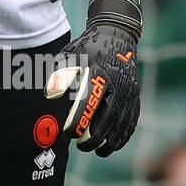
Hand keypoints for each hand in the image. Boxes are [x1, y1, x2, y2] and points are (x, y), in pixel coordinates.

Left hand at [45, 0, 140, 156]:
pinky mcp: (136, 94)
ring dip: (111, 139)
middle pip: (108, 116)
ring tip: (98, 151)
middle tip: (81, 146)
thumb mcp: (71, 54)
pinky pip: (132, 118)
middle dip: (95, 135)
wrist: (117, 34)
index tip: (68, 132)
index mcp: (99, 73)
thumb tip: (49, 95)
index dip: (78, 119)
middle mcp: (117, 83)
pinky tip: (114, 145)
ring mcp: (130, 90)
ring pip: (122, 121)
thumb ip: (60, 74)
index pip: (88, 102)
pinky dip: (124, 134)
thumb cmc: (88, 47)